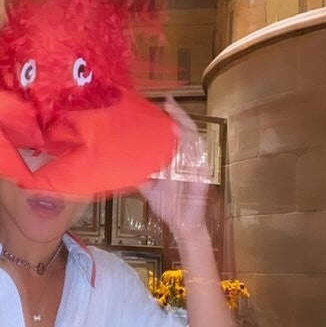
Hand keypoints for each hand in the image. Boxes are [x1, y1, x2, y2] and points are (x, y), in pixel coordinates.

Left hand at [139, 97, 209, 241]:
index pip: (178, 131)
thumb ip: (141, 174)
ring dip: (187, 130)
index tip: (165, 102)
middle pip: (189, 130)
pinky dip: (193, 151)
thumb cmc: (169, 206)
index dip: (174, 116)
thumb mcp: (149, 187)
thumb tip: (122, 164)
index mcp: (178, 158)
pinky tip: (185, 142)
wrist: (181, 224)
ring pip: (196, 141)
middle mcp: (189, 158)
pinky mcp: (203, 177)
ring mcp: (198, 166)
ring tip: (174, 121)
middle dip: (181, 116)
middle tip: (170, 104)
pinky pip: (200, 160)